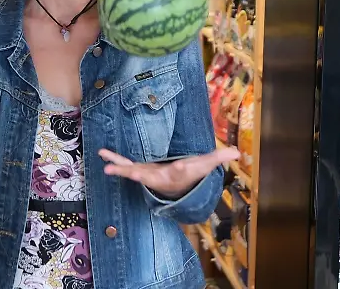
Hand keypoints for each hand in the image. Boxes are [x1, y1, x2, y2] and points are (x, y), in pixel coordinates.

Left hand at [99, 147, 239, 198]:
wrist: (175, 187)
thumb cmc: (190, 173)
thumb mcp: (205, 164)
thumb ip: (219, 157)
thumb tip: (238, 152)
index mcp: (177, 174)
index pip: (180, 172)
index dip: (181, 169)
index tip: (179, 166)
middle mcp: (160, 177)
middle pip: (150, 176)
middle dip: (140, 174)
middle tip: (132, 173)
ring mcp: (146, 174)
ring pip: (132, 172)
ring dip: (120, 169)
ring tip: (106, 167)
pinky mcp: (138, 169)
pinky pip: (124, 164)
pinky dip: (114, 160)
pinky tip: (101, 154)